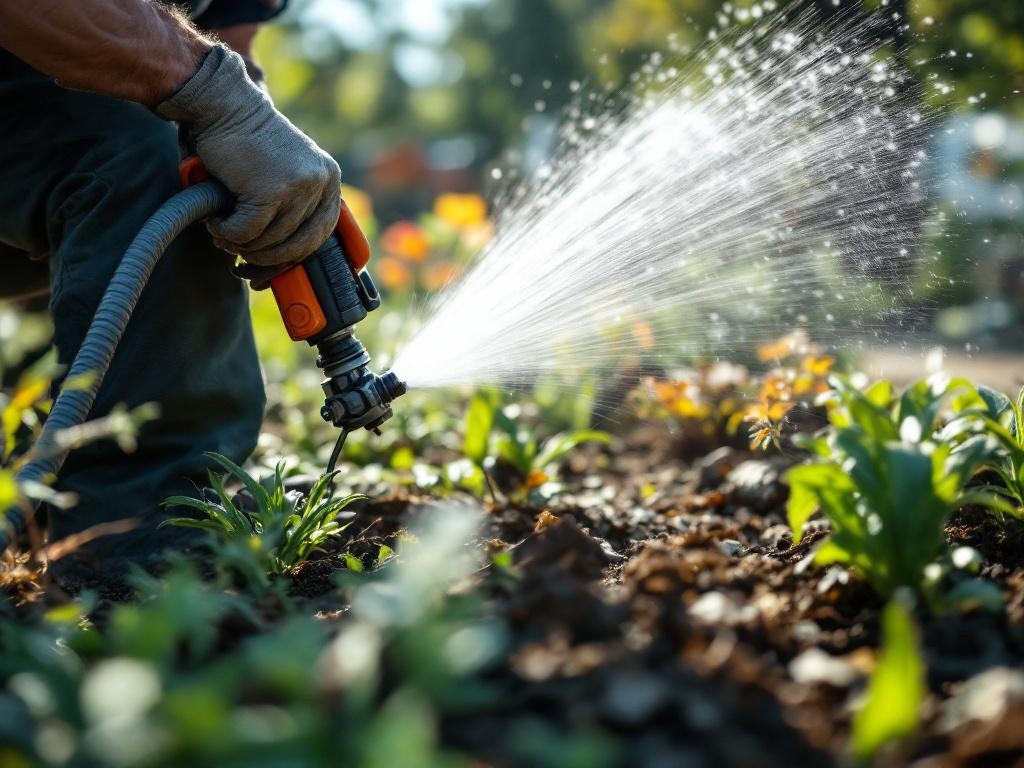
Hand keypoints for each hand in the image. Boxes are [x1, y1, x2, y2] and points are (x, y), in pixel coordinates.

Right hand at [156, 46, 340, 265]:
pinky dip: (226, 232)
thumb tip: (285, 259)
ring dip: (240, 243)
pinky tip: (215, 220)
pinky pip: (247, 232)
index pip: (322, 233)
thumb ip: (293, 205)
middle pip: (298, 245)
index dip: (296, 256)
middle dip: (266, 259)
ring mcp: (298, 186)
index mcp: (328, 177)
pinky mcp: (270, 191)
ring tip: (222, 230)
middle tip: (240, 256)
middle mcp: (320, 181)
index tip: (275, 269)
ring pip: (270, 241)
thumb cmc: (244, 141)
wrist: (222, 104)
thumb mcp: (284, 171)